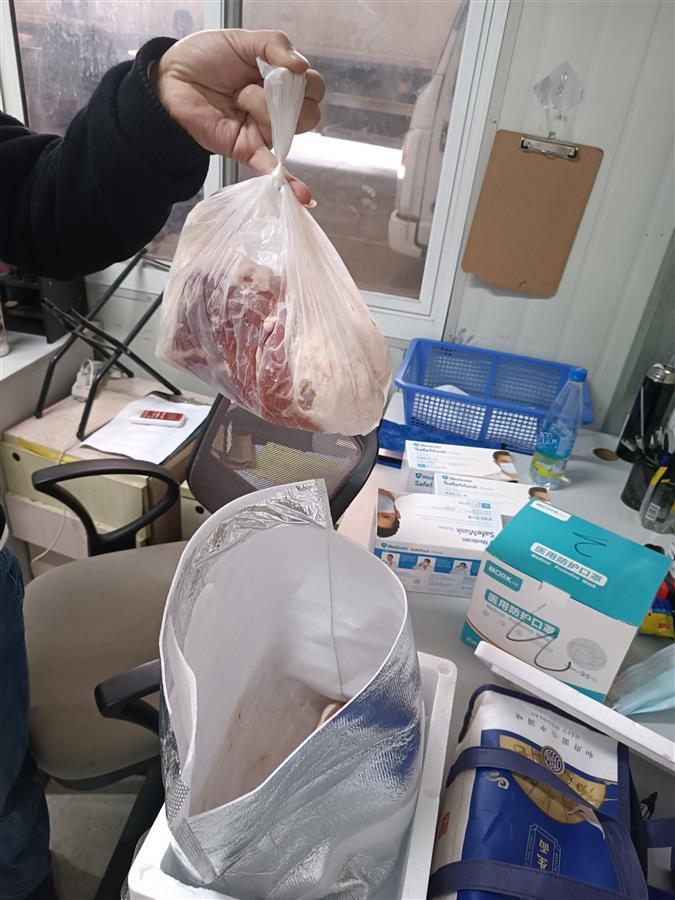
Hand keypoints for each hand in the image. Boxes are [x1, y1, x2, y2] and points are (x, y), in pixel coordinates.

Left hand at [152, 29, 324, 202]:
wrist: (171, 80)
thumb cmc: (204, 59)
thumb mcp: (242, 40)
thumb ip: (275, 44)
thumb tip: (302, 67)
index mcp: (282, 83)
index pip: (314, 89)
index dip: (305, 82)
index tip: (282, 69)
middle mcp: (277, 110)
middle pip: (308, 115)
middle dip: (286, 97)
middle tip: (255, 84)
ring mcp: (263, 132)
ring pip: (288, 130)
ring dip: (264, 108)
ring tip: (239, 98)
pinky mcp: (247, 149)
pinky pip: (271, 167)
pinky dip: (287, 183)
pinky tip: (302, 194)